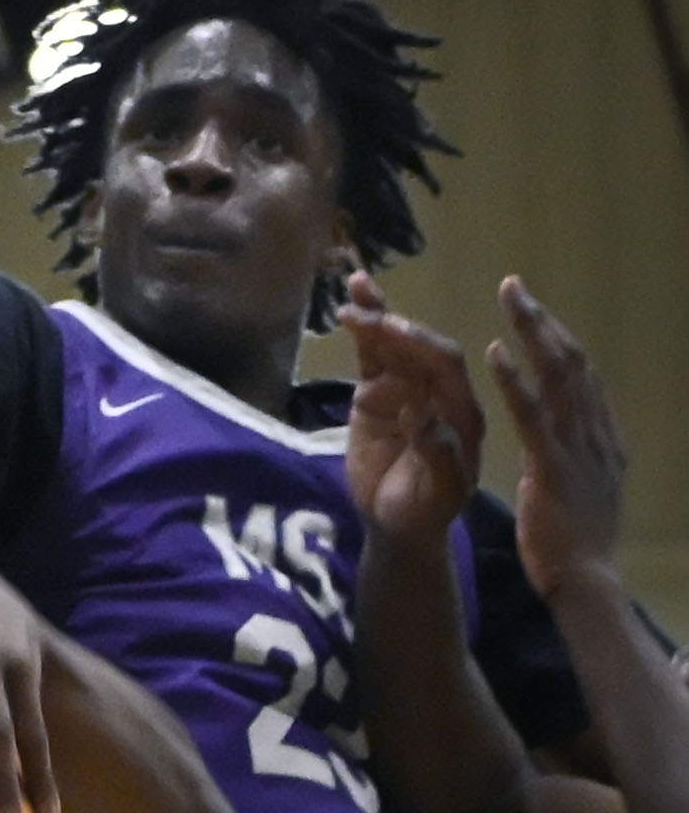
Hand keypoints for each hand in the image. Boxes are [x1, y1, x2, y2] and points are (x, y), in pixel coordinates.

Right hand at [340, 272, 483, 541]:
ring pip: (395, 346)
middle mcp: (439, 392)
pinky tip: (348, 306)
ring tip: (355, 286)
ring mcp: (407, 389)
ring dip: (378, 316)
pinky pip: (372, 358)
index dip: (424, 348)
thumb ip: (438, 455)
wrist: (399, 526)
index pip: (448, 369)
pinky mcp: (379, 394)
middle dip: (396, 328)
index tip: (396, 333)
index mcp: (464, 411)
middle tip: (366, 314)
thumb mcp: (440, 493)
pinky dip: (362, 333)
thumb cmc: (426, 512)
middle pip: (420, 348)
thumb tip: (421, 414)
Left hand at [487, 276, 625, 603]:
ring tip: (510, 298)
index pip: (581, 377)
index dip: (559, 341)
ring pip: (559, 375)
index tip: (536, 314)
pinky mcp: (554, 466)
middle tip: (515, 286)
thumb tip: (578, 442)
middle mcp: (595, 433)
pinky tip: (495, 353)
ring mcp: (578, 446)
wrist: (586, 583)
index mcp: (602, 439)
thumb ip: (580, 461)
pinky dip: (517, 380)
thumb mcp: (585, 491)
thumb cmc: (579, 546)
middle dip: (544, 321)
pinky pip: (534, 415)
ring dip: (534, 332)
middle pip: (573, 362)